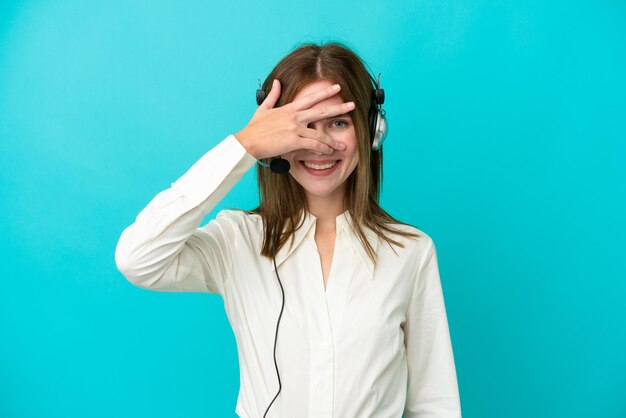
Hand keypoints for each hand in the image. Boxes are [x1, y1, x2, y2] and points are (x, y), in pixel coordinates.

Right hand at [234, 79, 353, 159]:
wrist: (248, 141)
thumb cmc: (254, 128)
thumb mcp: (263, 108)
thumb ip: (272, 95)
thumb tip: (275, 81)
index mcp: (289, 108)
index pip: (311, 98)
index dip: (325, 92)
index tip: (337, 88)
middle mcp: (294, 116)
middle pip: (321, 111)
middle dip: (338, 107)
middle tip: (352, 105)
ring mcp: (295, 128)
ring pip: (319, 133)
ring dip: (332, 140)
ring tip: (342, 145)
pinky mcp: (293, 140)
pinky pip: (313, 145)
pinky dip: (322, 148)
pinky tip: (329, 152)